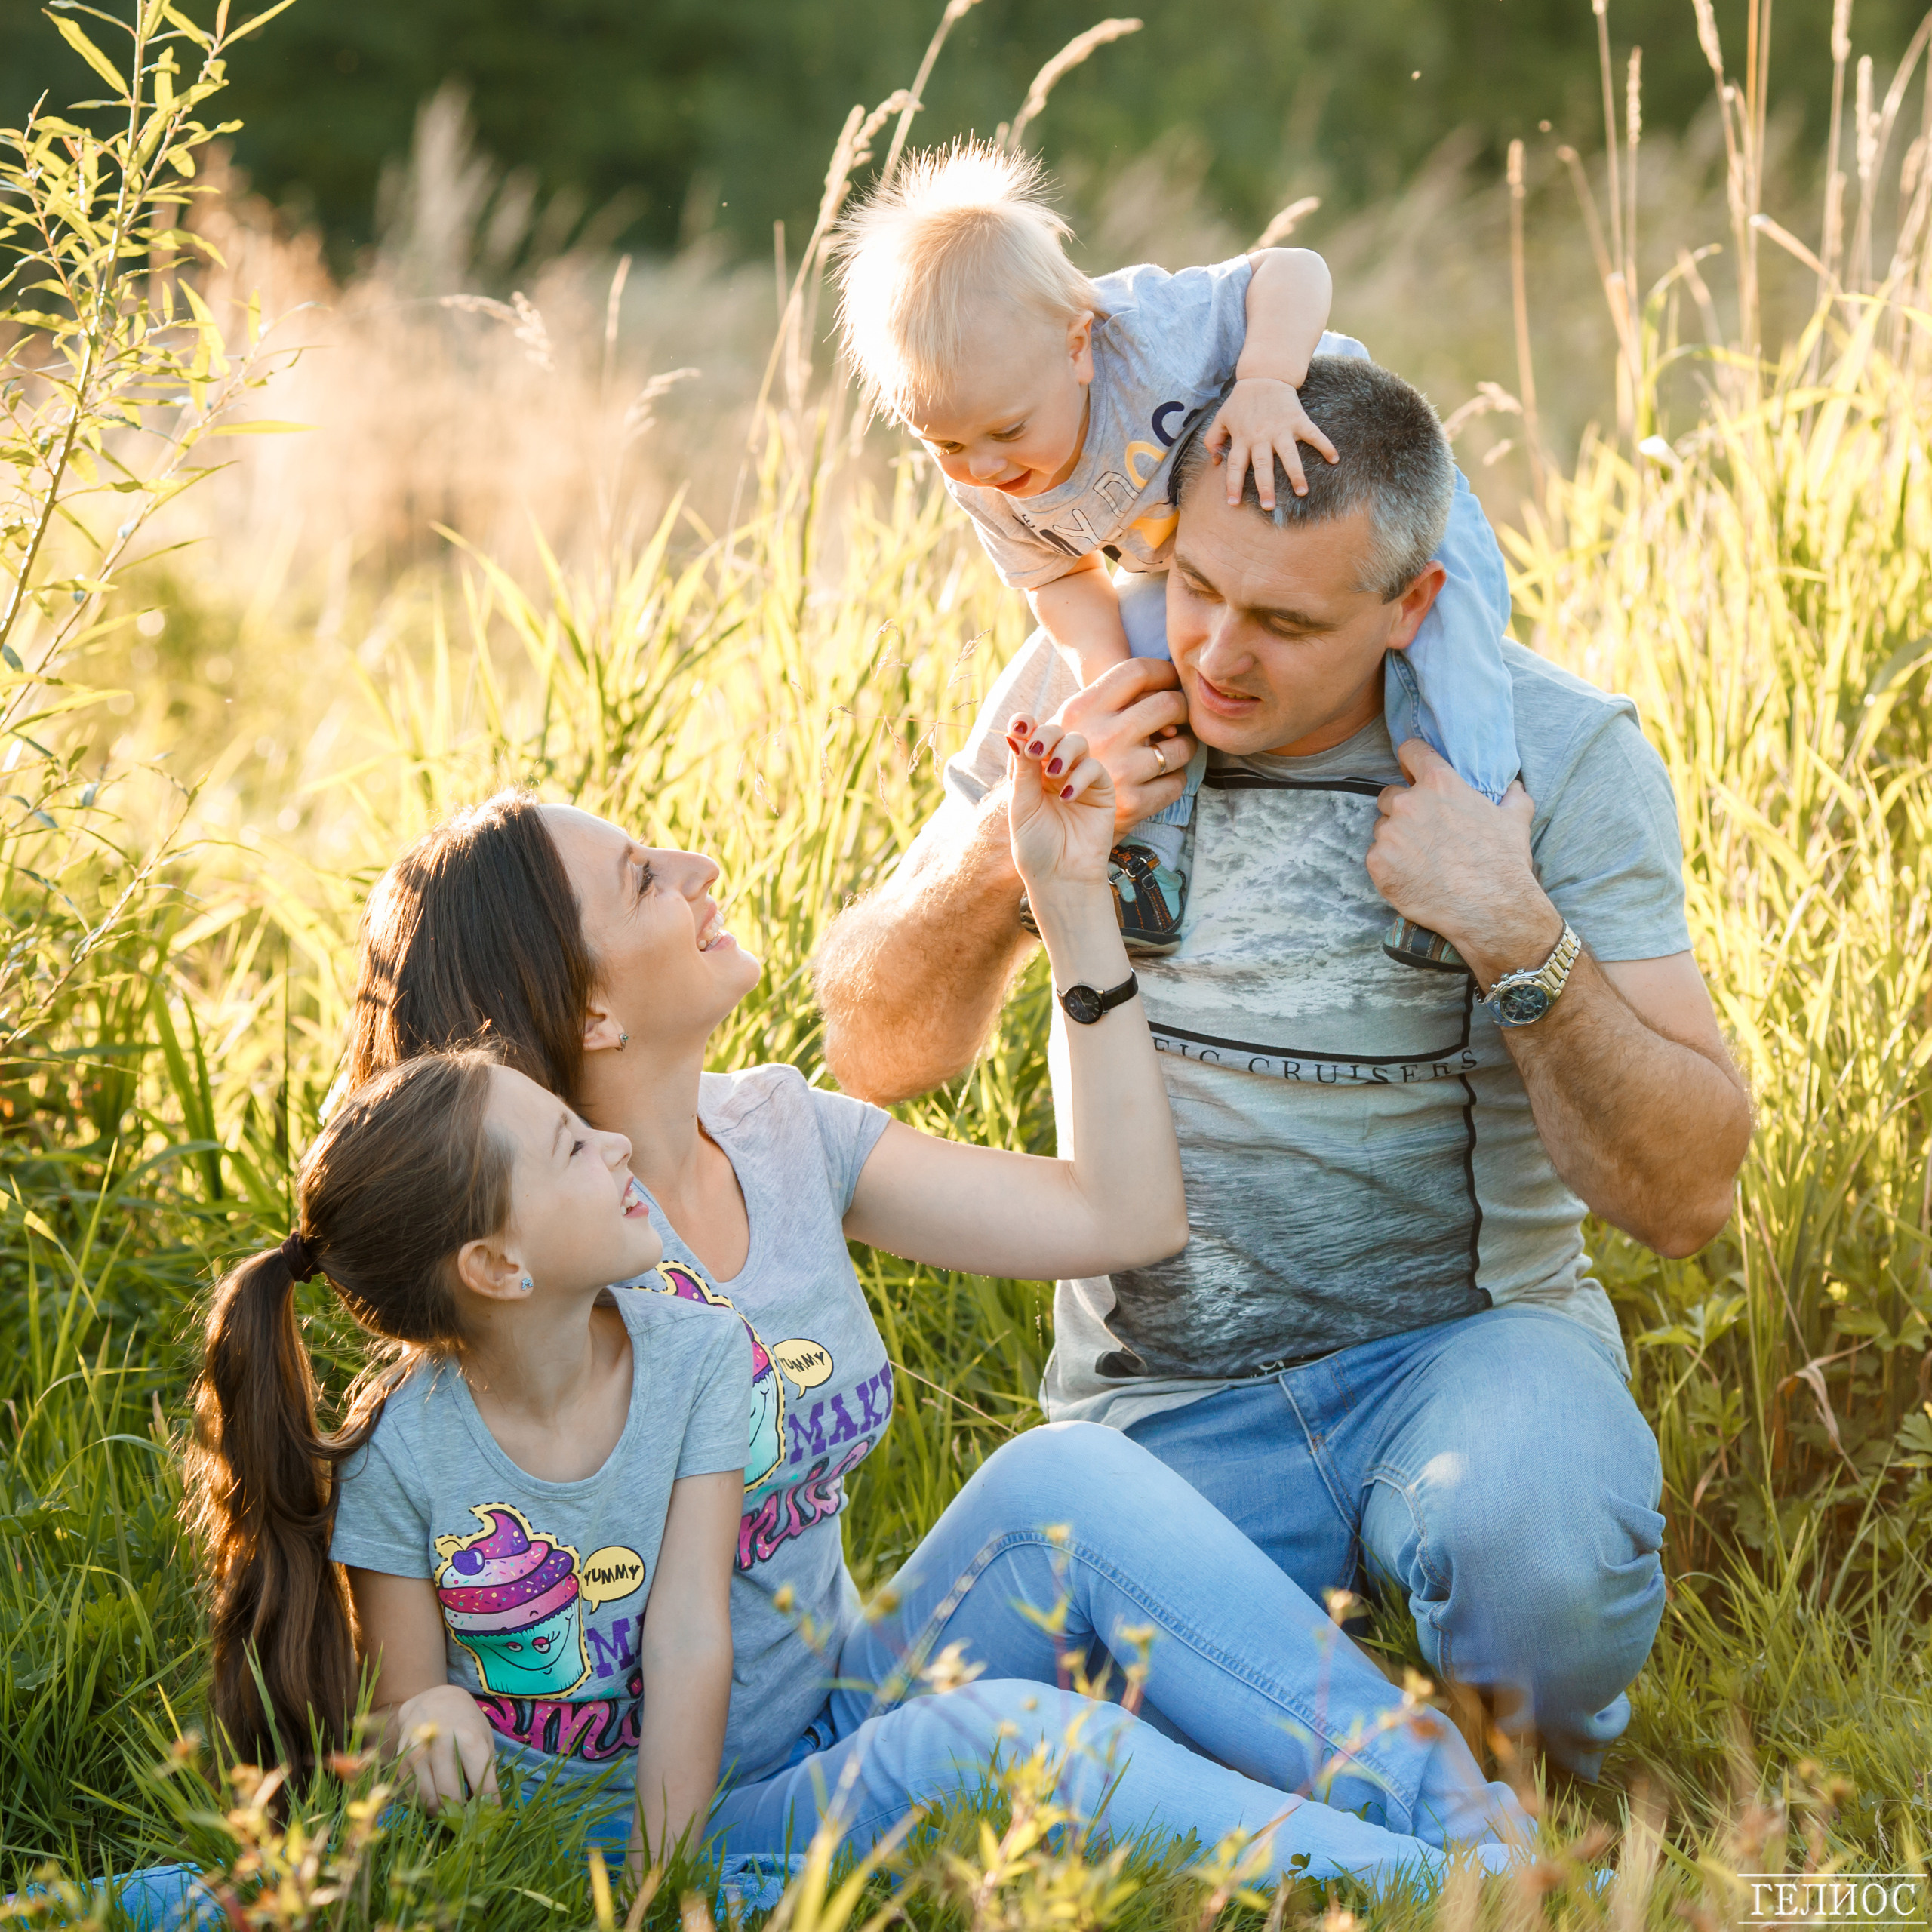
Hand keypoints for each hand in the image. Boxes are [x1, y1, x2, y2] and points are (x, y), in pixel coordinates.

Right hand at [395, 1683, 499, 1812]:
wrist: (432, 1701)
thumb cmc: (465, 1722)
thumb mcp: (484, 1737)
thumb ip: (486, 1768)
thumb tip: (488, 1806)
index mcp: (468, 1738)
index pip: (482, 1783)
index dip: (489, 1805)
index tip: (493, 1816)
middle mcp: (441, 1745)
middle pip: (452, 1796)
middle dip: (462, 1814)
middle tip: (469, 1818)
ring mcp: (418, 1754)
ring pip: (429, 1800)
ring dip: (442, 1813)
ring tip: (453, 1812)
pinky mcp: (402, 1762)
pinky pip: (413, 1796)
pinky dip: (425, 1804)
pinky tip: (435, 1799)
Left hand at [1004, 716, 1114, 899]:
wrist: (1060, 877)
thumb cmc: (1036, 846)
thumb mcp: (1022, 804)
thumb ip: (1022, 768)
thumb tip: (1015, 730)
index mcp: (1031, 772)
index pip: (1029, 737)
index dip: (1025, 725)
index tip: (1018, 725)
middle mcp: (1055, 770)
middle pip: (1054, 732)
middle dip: (1044, 735)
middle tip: (1036, 751)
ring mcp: (1080, 778)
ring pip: (1077, 742)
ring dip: (1063, 751)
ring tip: (1052, 774)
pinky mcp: (1102, 790)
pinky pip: (1094, 768)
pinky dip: (1080, 777)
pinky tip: (1067, 798)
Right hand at [1036, 658, 1195, 834]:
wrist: (1049, 828)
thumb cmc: (1060, 768)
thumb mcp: (1063, 727)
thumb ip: (1102, 703)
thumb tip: (1160, 692)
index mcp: (1083, 709)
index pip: (1137, 671)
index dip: (1164, 673)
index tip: (1171, 682)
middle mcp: (1104, 735)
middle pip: (1169, 704)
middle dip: (1182, 708)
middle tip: (1178, 718)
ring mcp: (1121, 770)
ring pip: (1181, 746)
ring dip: (1182, 748)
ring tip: (1171, 751)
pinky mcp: (1134, 803)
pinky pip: (1176, 782)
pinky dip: (1173, 781)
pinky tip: (1159, 781)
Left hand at [1204, 376, 1337, 506]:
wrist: (1265, 375)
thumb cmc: (1241, 401)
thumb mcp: (1221, 418)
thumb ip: (1213, 439)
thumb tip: (1215, 462)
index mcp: (1242, 437)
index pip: (1235, 465)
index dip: (1233, 484)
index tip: (1234, 503)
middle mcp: (1261, 435)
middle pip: (1263, 464)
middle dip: (1265, 486)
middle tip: (1269, 506)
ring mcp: (1281, 428)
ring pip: (1289, 454)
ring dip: (1296, 473)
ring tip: (1303, 492)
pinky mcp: (1298, 419)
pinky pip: (1314, 434)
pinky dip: (1325, 445)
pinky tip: (1334, 459)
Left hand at [1368, 740, 1561, 984]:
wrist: (1490, 908)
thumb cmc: (1503, 862)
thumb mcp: (1516, 819)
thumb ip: (1512, 796)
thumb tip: (1514, 787)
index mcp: (1439, 783)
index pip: (1411, 751)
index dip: (1410, 759)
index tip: (1410, 769)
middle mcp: (1408, 803)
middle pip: (1390, 796)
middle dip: (1401, 809)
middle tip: (1422, 831)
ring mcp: (1389, 833)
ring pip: (1382, 828)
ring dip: (1395, 839)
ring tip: (1420, 860)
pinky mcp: (1377, 863)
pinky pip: (1376, 856)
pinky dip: (1389, 865)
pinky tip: (1411, 876)